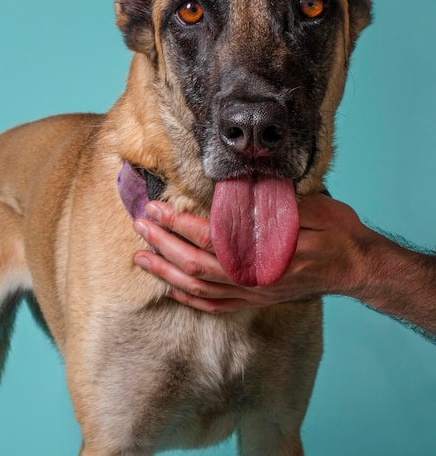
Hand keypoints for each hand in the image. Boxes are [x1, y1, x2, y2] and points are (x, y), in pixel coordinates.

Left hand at [133, 195, 375, 312]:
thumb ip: (275, 205)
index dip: (179, 224)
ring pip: (199, 290)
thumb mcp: (313, 210)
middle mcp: (255, 280)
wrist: (358, 267)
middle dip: (163, 245)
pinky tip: (170, 289)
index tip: (156, 208)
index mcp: (267, 255)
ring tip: (140, 258)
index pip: (212, 239)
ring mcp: (254, 294)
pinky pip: (215, 306)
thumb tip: (236, 191)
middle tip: (140, 225)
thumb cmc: (338, 235)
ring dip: (166, 273)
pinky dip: (189, 298)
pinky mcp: (256, 300)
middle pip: (196, 266)